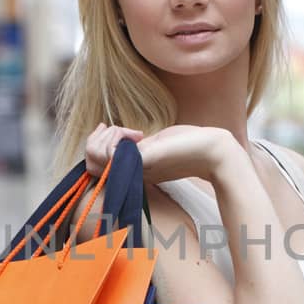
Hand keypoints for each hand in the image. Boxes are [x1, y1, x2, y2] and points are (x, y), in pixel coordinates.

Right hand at [84, 122, 232, 184]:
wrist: (214, 152)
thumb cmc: (190, 146)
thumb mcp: (157, 145)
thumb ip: (138, 148)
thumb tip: (122, 142)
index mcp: (132, 170)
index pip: (93, 165)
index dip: (94, 144)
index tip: (112, 130)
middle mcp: (130, 174)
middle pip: (89, 163)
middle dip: (95, 140)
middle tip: (119, 129)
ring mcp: (135, 169)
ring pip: (94, 158)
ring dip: (104, 139)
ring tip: (129, 132)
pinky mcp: (144, 162)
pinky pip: (109, 155)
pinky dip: (115, 139)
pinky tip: (136, 134)